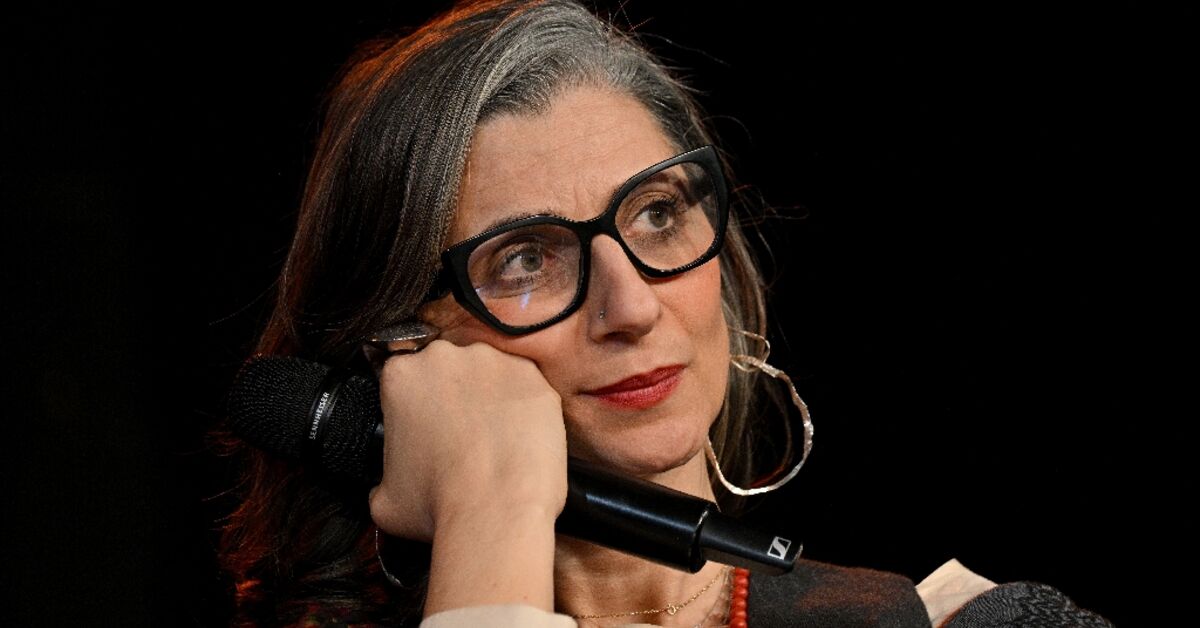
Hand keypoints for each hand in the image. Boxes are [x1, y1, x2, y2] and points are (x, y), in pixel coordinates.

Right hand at [368, 339, 567, 543]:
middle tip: (461, 433)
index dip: (416, 403)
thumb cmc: (441, 503)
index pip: (405, 377)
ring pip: (488, 373)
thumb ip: (382, 475)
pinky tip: (519, 438)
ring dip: (490, 397)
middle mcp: (445, 358)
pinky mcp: (531, 376)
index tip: (425, 423)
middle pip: (448, 368)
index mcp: (402, 375)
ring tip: (493, 439)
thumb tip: (386, 485)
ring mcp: (492, 361)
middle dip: (454, 394)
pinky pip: (525, 386)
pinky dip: (524, 407)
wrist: (495, 511)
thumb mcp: (384, 498)